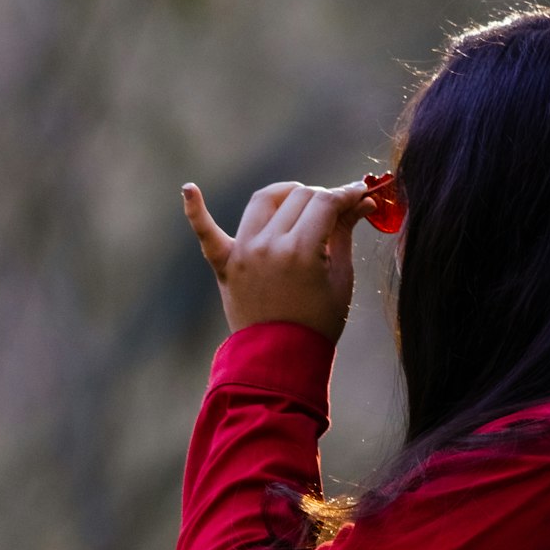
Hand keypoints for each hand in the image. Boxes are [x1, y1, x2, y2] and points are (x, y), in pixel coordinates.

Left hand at [182, 178, 376, 341]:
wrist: (282, 361)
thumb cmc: (318, 323)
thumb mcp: (340, 278)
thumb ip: (345, 233)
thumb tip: (361, 202)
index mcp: (302, 250)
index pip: (326, 202)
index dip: (347, 194)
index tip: (361, 194)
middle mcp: (269, 245)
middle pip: (299, 197)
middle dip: (323, 197)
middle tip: (338, 208)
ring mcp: (244, 252)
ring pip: (264, 201)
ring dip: (285, 194)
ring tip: (300, 201)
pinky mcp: (225, 265)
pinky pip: (206, 232)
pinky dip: (196, 209)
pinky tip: (189, 188)